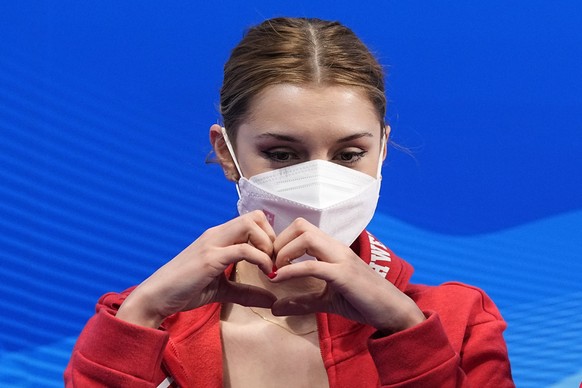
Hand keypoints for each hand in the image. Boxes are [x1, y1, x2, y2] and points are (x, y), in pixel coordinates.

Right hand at [116, 211, 276, 327]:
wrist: (156, 297)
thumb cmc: (184, 290)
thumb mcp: (222, 291)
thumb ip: (245, 293)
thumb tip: (271, 300)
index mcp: (219, 237)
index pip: (252, 220)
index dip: (269, 237)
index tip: (273, 260)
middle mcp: (216, 234)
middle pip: (255, 216)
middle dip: (272, 237)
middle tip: (274, 261)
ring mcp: (213, 244)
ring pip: (251, 225)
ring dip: (267, 245)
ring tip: (269, 267)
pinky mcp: (210, 259)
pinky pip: (245, 250)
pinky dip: (261, 260)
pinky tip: (265, 274)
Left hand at [269, 218, 424, 332]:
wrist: (393, 311)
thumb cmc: (363, 301)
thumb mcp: (326, 300)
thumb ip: (302, 301)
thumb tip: (274, 308)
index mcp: (333, 249)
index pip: (302, 228)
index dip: (282, 240)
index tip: (272, 261)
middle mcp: (337, 248)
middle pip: (301, 226)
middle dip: (279, 242)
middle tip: (271, 264)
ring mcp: (342, 259)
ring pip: (306, 238)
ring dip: (284, 252)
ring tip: (276, 271)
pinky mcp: (344, 275)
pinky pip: (313, 266)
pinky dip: (291, 270)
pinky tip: (279, 279)